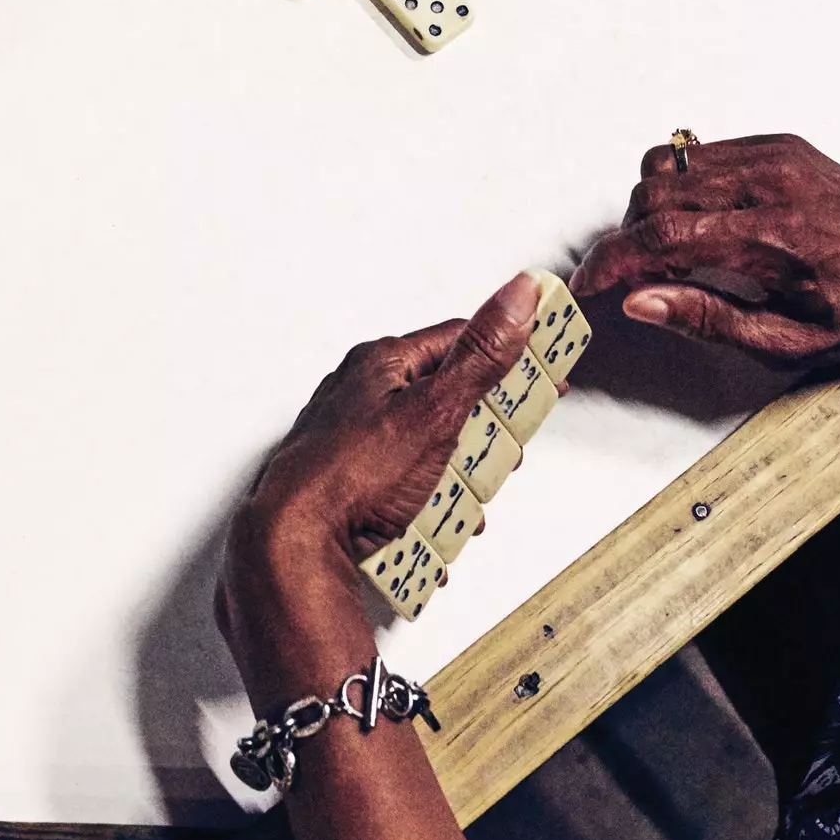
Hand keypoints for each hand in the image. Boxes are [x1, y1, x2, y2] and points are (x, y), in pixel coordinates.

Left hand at [216, 274, 542, 707]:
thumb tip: (518, 296)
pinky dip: (425, 508)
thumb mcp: (436, 409)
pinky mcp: (349, 483)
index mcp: (381, 363)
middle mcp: (362, 394)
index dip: (508, 357)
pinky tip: (434, 529)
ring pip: (426, 449)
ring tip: (466, 506)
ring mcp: (353, 440)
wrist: (295, 544)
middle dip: (482, 434)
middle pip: (444, 400)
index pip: (459, 341)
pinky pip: (402, 488)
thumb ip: (481, 356)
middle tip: (505, 458)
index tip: (543, 376)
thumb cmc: (354, 473)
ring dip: (456, 480)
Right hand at [573, 134, 839, 366]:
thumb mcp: (793, 343)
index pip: (663, 236)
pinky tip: (696, 218)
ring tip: (664, 247)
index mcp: (774, 237)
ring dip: (648, 206)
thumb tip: (643, 303)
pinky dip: (681, 183)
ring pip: (668, 163)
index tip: (592, 280)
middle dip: (626, 236)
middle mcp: (770, 184)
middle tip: (630, 275)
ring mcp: (774, 157)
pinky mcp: (779, 144)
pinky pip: (700, 151)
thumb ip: (709, 320)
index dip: (614, 260)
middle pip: (654, 193)